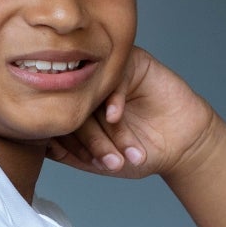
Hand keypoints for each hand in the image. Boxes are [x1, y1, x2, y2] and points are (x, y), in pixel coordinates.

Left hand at [47, 47, 217, 179]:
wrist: (184, 145)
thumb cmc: (142, 152)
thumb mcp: (103, 161)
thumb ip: (72, 155)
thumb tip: (41, 146)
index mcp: (79, 109)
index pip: (61, 120)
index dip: (70, 144)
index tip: (89, 163)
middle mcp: (91, 89)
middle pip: (75, 108)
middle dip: (92, 140)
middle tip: (109, 161)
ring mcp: (110, 75)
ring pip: (94, 94)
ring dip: (104, 127)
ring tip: (117, 151)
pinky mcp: (133, 63)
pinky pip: (115, 75)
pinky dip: (112, 98)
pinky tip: (116, 118)